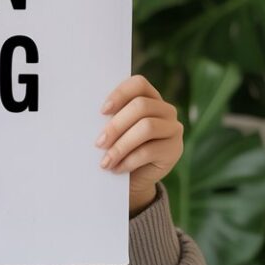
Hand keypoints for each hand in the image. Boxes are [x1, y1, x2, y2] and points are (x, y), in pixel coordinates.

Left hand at [96, 74, 183, 215]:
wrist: (132, 179)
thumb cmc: (118, 150)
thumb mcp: (114, 132)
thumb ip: (109, 120)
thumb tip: (90, 118)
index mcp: (149, 98)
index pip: (138, 84)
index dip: (120, 94)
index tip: (102, 111)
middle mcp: (165, 110)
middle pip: (141, 106)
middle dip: (116, 125)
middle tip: (99, 143)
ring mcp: (173, 129)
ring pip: (147, 127)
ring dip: (121, 145)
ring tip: (105, 161)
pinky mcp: (174, 150)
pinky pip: (149, 151)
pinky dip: (129, 161)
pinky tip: (116, 168)